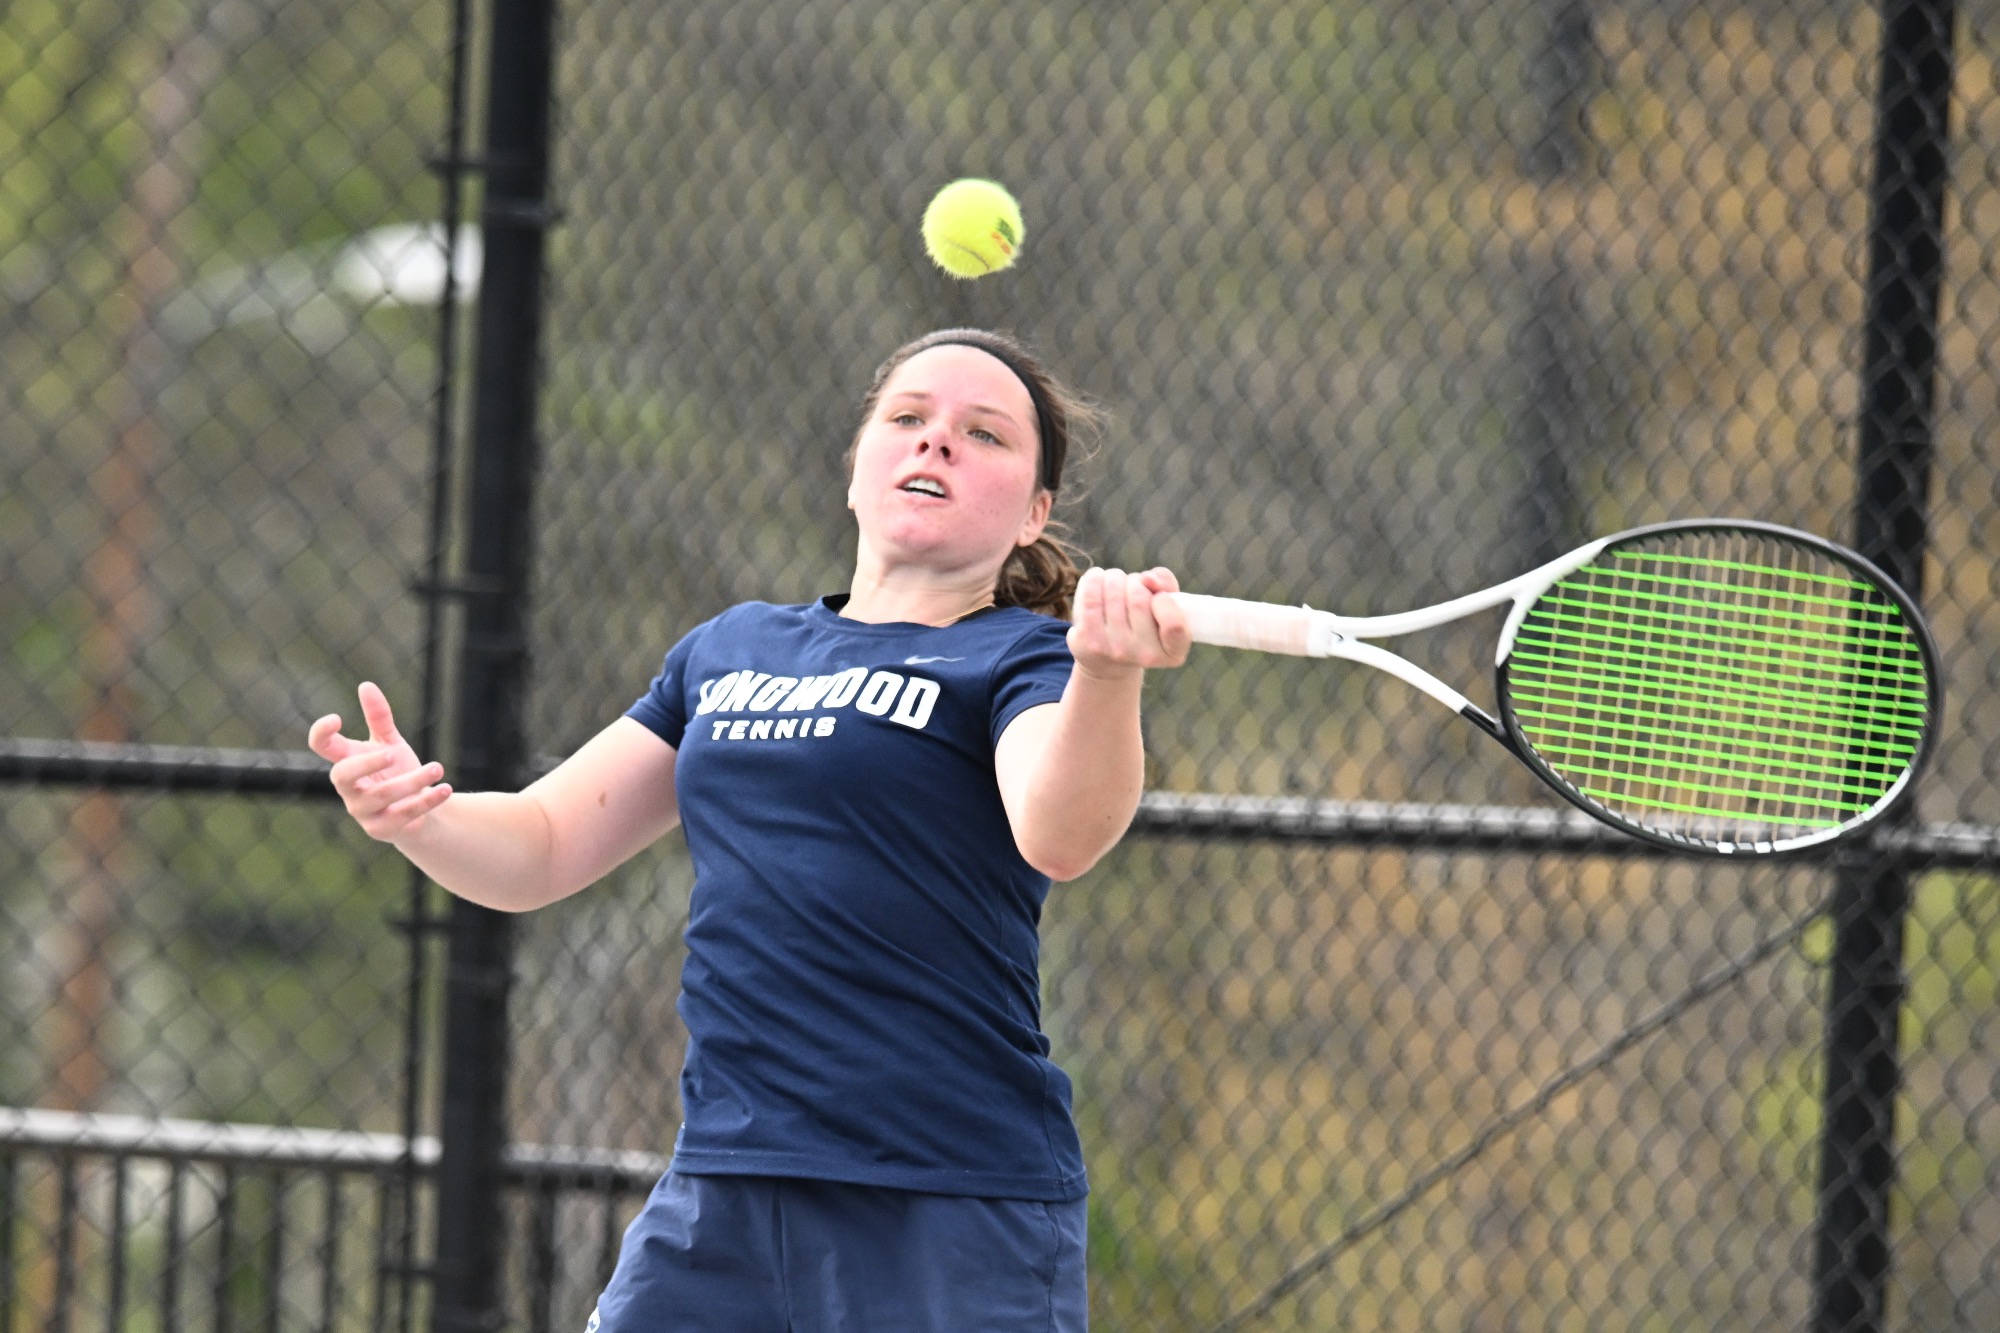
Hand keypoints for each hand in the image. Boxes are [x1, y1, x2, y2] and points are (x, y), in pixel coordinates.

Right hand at [306, 682, 450, 841]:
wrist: (417, 811)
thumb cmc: (395, 772)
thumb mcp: (390, 743)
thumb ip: (379, 718)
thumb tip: (366, 685)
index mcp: (346, 762)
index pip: (322, 747)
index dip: (321, 733)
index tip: (336, 718)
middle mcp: (349, 788)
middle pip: (343, 775)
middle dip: (366, 764)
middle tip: (392, 753)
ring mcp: (362, 811)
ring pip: (383, 795)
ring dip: (413, 780)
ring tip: (438, 767)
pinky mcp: (381, 829)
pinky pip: (404, 814)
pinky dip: (427, 801)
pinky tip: (445, 788)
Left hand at [1067, 566, 1191, 679]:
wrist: (1107, 660)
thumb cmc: (1142, 624)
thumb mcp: (1163, 606)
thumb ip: (1166, 584)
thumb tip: (1148, 579)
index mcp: (1172, 652)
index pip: (1174, 625)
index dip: (1165, 600)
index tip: (1158, 596)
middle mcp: (1144, 655)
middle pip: (1139, 598)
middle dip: (1135, 581)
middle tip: (1133, 587)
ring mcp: (1114, 649)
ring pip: (1114, 590)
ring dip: (1115, 578)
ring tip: (1116, 584)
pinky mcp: (1089, 640)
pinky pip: (1090, 595)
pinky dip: (1095, 579)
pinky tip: (1098, 580)